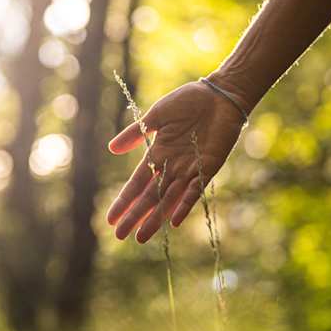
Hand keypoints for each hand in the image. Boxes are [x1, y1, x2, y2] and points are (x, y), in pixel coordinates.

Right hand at [106, 79, 246, 242]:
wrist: (220, 94)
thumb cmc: (188, 100)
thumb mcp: (156, 115)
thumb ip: (135, 133)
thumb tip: (111, 149)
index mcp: (158, 153)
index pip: (137, 183)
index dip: (125, 201)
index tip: (111, 219)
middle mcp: (172, 166)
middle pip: (150, 196)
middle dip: (135, 215)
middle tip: (121, 236)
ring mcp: (190, 169)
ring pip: (169, 199)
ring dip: (155, 218)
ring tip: (141, 236)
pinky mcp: (208, 167)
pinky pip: (194, 191)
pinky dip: (183, 206)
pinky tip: (173, 222)